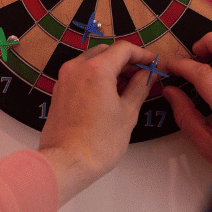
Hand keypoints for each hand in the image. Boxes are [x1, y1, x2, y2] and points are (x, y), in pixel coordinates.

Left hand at [38, 41, 156, 204]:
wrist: (66, 162)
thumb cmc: (99, 141)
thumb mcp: (127, 112)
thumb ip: (140, 87)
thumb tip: (149, 74)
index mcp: (96, 69)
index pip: (123, 49)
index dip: (142, 54)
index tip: (153, 64)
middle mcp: (76, 68)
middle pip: (106, 52)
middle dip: (126, 61)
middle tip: (142, 76)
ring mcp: (64, 79)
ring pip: (91, 61)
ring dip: (110, 68)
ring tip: (127, 88)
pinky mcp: (58, 91)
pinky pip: (80, 74)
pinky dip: (95, 77)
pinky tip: (108, 94)